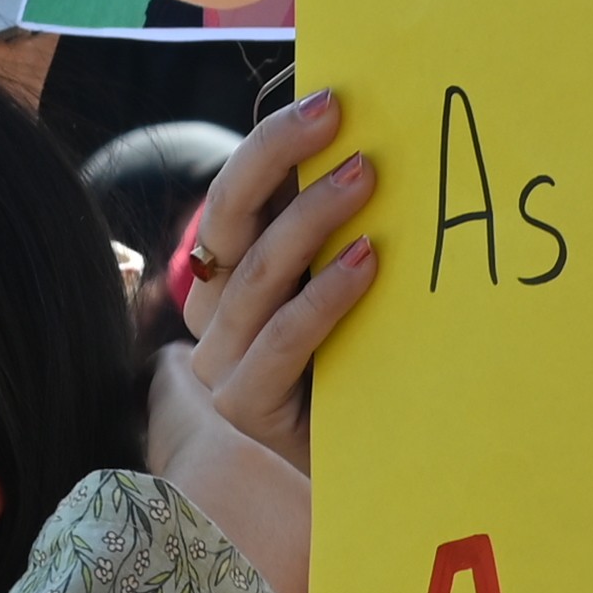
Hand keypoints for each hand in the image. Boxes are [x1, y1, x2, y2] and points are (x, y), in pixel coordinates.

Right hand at [166, 89, 377, 472]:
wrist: (322, 493)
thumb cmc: (340, 387)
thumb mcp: (331, 305)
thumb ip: (335, 246)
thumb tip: (380, 161)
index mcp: (225, 279)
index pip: (235, 196)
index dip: (273, 145)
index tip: (328, 99)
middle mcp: (211, 313)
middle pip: (229, 218)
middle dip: (278, 155)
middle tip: (336, 111)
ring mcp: (221, 362)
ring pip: (259, 272)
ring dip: (313, 216)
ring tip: (367, 175)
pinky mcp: (246, 408)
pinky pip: (284, 339)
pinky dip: (326, 295)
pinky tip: (367, 261)